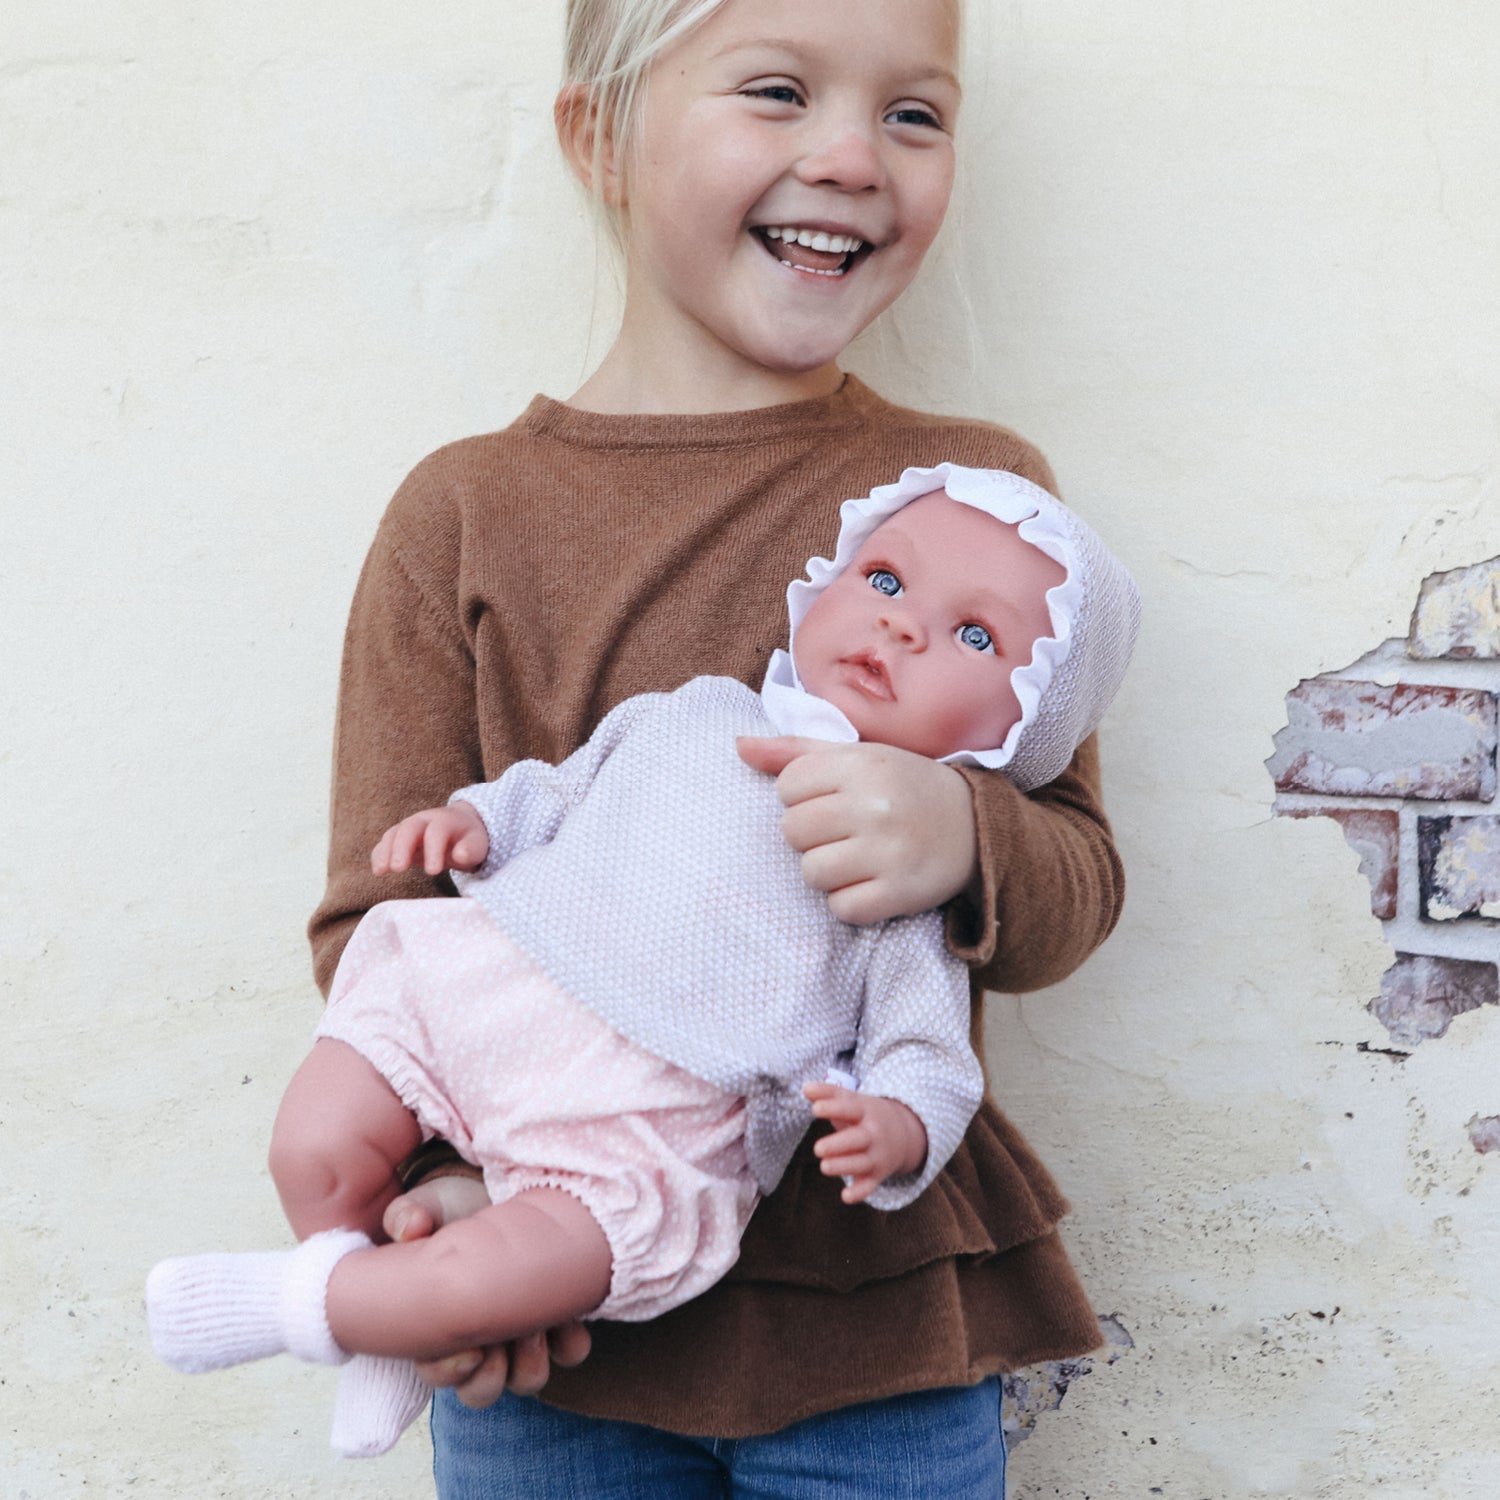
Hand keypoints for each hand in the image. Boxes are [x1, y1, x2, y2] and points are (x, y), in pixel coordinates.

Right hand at [372, 803, 489, 876]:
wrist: (460, 826)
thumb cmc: (469, 839)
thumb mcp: (476, 844)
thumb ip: (470, 849)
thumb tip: (460, 855)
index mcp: (445, 820)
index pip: (436, 832)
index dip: (434, 851)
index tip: (433, 872)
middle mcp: (424, 820)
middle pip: (409, 829)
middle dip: (401, 848)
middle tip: (398, 868)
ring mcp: (409, 827)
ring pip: (393, 834)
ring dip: (385, 852)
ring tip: (380, 871)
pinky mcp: (399, 838)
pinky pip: (386, 843)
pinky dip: (379, 854)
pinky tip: (378, 870)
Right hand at [382, 1174, 591, 1405]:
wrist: (503, 1192)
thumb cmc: (459, 1207)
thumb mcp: (431, 1205)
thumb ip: (408, 1215)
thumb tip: (410, 1228)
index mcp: (440, 1326)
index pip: (436, 1372)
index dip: (448, 1371)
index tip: (468, 1349)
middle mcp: (480, 1340)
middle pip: (481, 1390)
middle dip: (490, 1375)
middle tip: (501, 1340)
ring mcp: (521, 1334)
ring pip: (526, 1379)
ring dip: (530, 1361)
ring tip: (535, 1324)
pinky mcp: (560, 1317)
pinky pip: (571, 1351)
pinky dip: (570, 1342)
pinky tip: (569, 1316)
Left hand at [736, 737, 977, 924]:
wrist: (975, 825)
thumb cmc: (902, 787)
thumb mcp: (856, 757)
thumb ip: (794, 752)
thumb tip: (738, 746)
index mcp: (861, 764)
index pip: (787, 786)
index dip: (802, 797)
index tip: (832, 800)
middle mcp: (875, 805)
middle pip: (793, 831)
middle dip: (812, 835)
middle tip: (846, 831)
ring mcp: (889, 851)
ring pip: (812, 872)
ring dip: (829, 871)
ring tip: (858, 857)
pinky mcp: (901, 892)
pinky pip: (842, 908)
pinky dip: (851, 902)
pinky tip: (872, 882)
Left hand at [803, 1083, 927, 1204]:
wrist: (904, 1134)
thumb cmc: (865, 1115)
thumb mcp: (852, 1100)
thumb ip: (829, 1094)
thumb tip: (806, 1088)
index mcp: (865, 1112)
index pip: (850, 1109)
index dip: (833, 1108)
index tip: (815, 1108)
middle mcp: (872, 1134)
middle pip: (858, 1139)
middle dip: (839, 1144)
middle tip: (818, 1148)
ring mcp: (876, 1156)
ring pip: (861, 1163)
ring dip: (843, 1166)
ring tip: (824, 1166)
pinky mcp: (876, 1175)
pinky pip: (869, 1186)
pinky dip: (860, 1192)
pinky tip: (846, 1196)